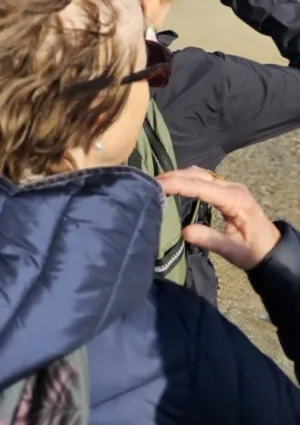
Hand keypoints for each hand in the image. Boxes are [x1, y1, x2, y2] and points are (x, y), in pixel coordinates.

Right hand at [157, 166, 279, 270]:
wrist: (272, 251)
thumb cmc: (253, 252)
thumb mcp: (233, 250)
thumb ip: (210, 239)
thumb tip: (184, 231)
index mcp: (234, 199)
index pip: (201, 186)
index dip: (178, 184)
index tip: (158, 185)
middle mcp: (232, 187)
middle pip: (199, 174)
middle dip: (175, 176)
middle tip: (152, 183)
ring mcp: (230, 186)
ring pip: (200, 173)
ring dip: (179, 175)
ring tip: (159, 182)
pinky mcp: (226, 189)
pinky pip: (204, 177)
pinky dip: (187, 178)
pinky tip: (175, 183)